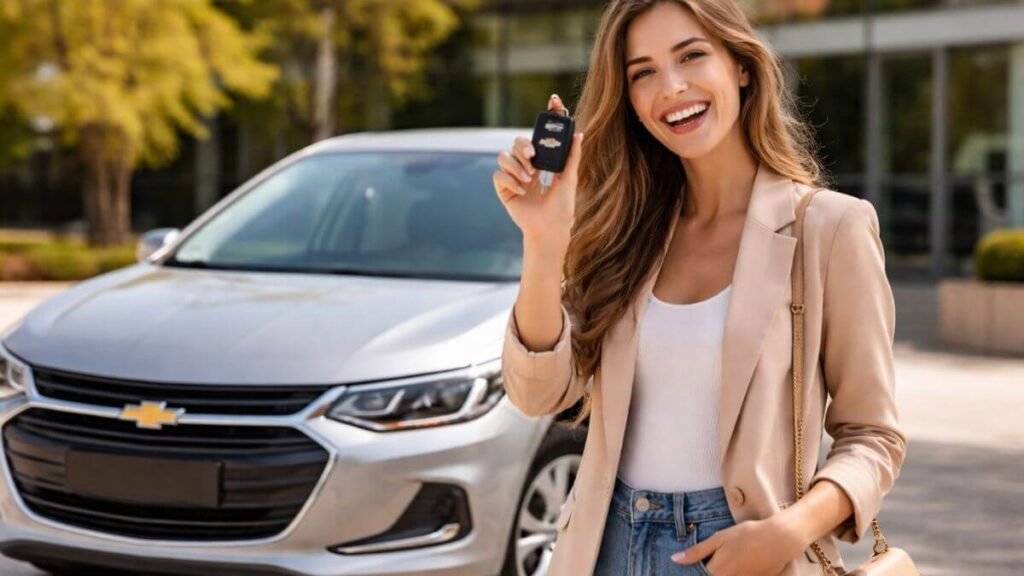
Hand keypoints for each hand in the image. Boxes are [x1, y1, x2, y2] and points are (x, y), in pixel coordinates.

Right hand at [492, 93, 582, 248]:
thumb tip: (579, 133)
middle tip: (532, 157)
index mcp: (542, 161)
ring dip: (516, 167)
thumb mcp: (569, 179)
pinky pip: (498, 175)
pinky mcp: (503, 189)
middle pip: (517, 143)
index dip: (547, 116)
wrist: (549, 230)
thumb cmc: (562, 208)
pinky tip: (522, 192)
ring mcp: (513, 177)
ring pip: (503, 156)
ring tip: (529, 180)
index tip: (553, 99)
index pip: (540, 135)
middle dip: (523, 147)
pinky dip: (510, 181)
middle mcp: (526, 166)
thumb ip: (572, 157)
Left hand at [671, 516, 805, 575]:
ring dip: (721, 574)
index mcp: (718, 569)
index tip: (679, 573)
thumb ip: (698, 551)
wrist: (781, 539)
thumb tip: (675, 559)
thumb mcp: (721, 537)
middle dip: (704, 574)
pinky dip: (734, 575)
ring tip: (721, 567)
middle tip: (706, 566)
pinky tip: (731, 570)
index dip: (693, 574)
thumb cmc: (749, 534)